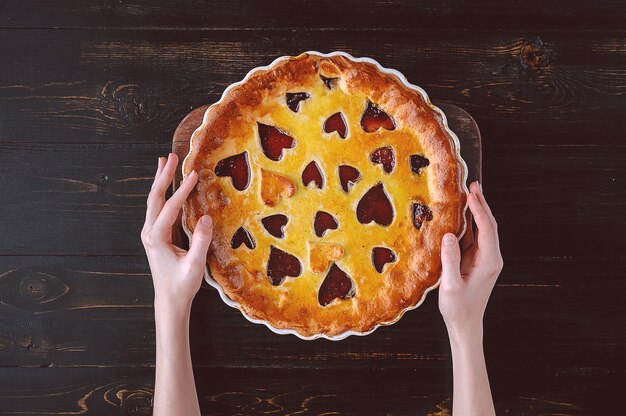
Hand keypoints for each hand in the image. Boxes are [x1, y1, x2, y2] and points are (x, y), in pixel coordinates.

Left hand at [141, 153, 212, 315]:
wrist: (170, 299)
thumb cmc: (182, 285)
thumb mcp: (195, 265)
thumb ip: (201, 241)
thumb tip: (206, 218)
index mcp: (157, 238)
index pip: (170, 207)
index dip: (182, 190)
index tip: (193, 174)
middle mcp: (150, 232)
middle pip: (155, 198)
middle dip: (163, 175)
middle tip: (172, 156)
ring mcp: (151, 233)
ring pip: (154, 201)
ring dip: (160, 181)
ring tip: (165, 161)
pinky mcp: (156, 235)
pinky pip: (158, 208)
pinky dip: (163, 192)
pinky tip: (167, 184)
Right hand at [438, 181, 502, 340]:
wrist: (466, 324)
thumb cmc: (459, 308)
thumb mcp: (450, 286)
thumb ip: (450, 260)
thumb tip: (448, 235)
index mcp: (489, 262)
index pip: (487, 230)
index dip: (479, 210)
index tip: (471, 194)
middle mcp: (491, 258)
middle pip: (489, 225)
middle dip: (481, 204)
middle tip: (473, 184)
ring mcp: (485, 259)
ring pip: (483, 230)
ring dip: (477, 211)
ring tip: (469, 192)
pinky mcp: (477, 261)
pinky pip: (474, 238)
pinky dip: (470, 223)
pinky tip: (462, 214)